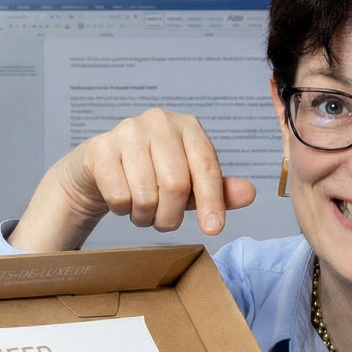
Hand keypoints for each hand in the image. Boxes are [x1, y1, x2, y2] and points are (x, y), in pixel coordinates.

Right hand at [9, 109, 256, 251]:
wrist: (100, 168)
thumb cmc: (153, 174)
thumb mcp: (191, 184)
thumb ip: (219, 190)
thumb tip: (251, 194)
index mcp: (188, 127)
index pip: (207, 168)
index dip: (212, 202)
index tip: (214, 230)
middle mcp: (159, 122)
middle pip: (176, 185)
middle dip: (171, 216)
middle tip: (164, 223)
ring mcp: (127, 131)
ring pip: (145, 195)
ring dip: (145, 217)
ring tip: (143, 211)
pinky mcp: (100, 148)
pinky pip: (119, 197)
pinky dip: (123, 210)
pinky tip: (122, 200)